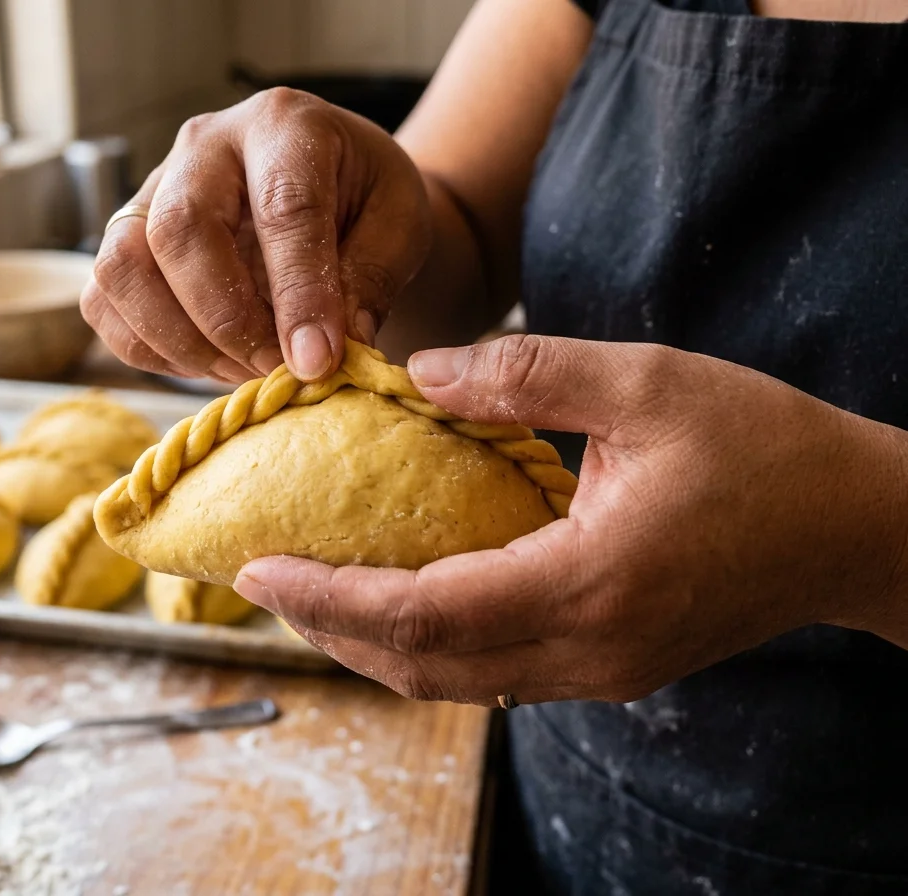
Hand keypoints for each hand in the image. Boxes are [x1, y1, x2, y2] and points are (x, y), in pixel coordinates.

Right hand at [80, 88, 430, 383]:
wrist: (330, 185)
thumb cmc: (365, 201)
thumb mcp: (399, 224)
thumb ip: (370, 279)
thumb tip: (323, 351)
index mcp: (284, 124)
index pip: (282, 208)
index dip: (299, 295)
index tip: (317, 363)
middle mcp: (203, 146)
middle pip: (178, 230)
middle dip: (227, 321)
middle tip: (276, 370)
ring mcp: (151, 189)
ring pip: (123, 267)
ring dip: (180, 341)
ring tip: (243, 370)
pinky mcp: (122, 238)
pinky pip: (103, 302)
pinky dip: (150, 350)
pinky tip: (207, 363)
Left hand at [233, 335, 907, 704]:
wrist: (857, 527)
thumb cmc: (766, 447)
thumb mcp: (648, 382)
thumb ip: (525, 376)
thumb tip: (422, 373)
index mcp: (588, 583)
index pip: (420, 613)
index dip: (326, 598)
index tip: (254, 571)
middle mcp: (586, 648)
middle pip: (421, 665)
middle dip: (328, 629)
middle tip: (258, 583)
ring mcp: (598, 670)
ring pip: (452, 680)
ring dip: (370, 643)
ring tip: (309, 594)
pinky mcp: (609, 665)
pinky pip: (491, 670)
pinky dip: (424, 643)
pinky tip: (395, 598)